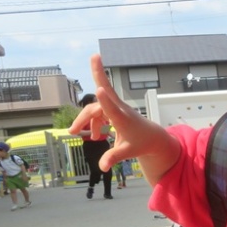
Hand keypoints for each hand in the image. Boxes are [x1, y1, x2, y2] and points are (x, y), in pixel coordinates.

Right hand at [68, 55, 179, 177]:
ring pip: (95, 108)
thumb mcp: (128, 152)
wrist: (152, 138)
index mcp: (122, 118)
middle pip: (101, 97)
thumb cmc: (141, 142)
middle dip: (95, 83)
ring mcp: (116, 108)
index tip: (99, 88)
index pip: (112, 108)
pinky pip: (99, 112)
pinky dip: (94, 123)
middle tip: (93, 58)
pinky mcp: (114, 110)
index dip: (105, 100)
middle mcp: (119, 109)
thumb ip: (114, 157)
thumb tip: (102, 168)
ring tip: (74, 132)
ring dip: (85, 120)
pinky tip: (96, 137)